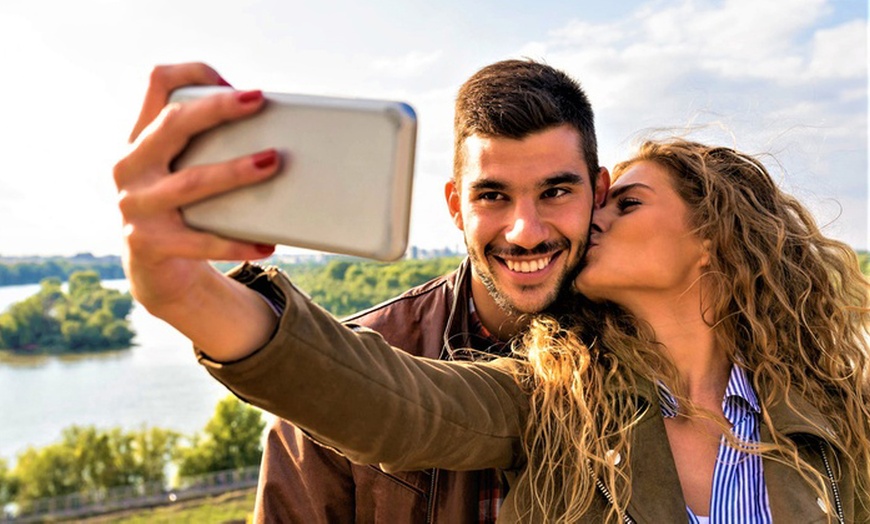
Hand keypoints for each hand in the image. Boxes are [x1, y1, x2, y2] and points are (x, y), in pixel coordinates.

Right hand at [114, 63, 279, 358]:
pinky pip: (200, 242)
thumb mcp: (185, 171)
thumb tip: (277, 127)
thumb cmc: (185, 209)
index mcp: (140, 139)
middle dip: (217, 109)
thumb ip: (209, 145)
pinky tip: (266, 243)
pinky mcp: (148, 244)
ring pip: (191, 182)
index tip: (229, 79)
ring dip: (235, 171)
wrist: (156, 272)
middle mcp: (130, 167)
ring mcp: (135, 206)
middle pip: (172, 124)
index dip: (191, 73)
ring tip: (273, 162)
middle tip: (257, 101)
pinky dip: (236, 243)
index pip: (157, 85)